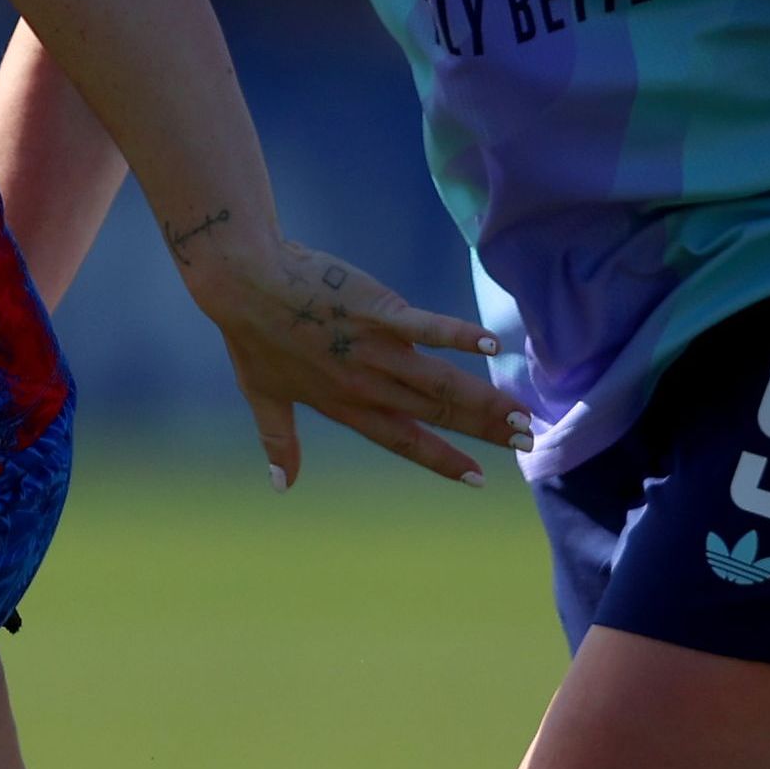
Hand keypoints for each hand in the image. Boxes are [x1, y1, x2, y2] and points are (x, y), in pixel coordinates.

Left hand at [173, 230, 531, 487]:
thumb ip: (279, 442)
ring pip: (441, 381)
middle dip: (484, 431)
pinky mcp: (378, 310)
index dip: (441, 461)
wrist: (243, 282)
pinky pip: (426, 327)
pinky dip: (458, 335)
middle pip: (436, 413)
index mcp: (345, 405)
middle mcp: (367, 384)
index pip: (404, 441)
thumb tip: (281, 486)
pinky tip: (493, 344)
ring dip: (484, 398)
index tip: (477, 480)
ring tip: (522, 412)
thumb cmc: (252, 335)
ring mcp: (375, 348)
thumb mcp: (262, 396)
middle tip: (527, 441)